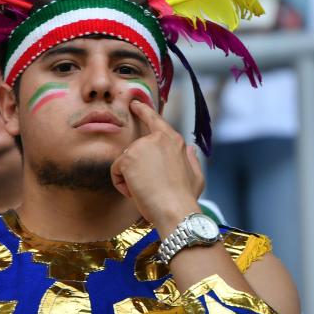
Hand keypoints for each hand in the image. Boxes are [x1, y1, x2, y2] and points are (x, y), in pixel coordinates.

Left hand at [110, 99, 204, 234]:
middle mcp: (158, 138)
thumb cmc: (186, 198)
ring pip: (124, 162)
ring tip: (145, 191)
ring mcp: (141, 146)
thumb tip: (190, 148)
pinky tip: (135, 192)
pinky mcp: (128, 158)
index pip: (155, 120)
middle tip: (149, 188)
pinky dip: (121, 185)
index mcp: (174, 141)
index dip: (144, 110)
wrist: (175, 210)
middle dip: (136, 170)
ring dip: (130, 179)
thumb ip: (192, 160)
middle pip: (134, 151)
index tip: (134, 103)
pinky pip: (116, 172)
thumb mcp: (196, 177)